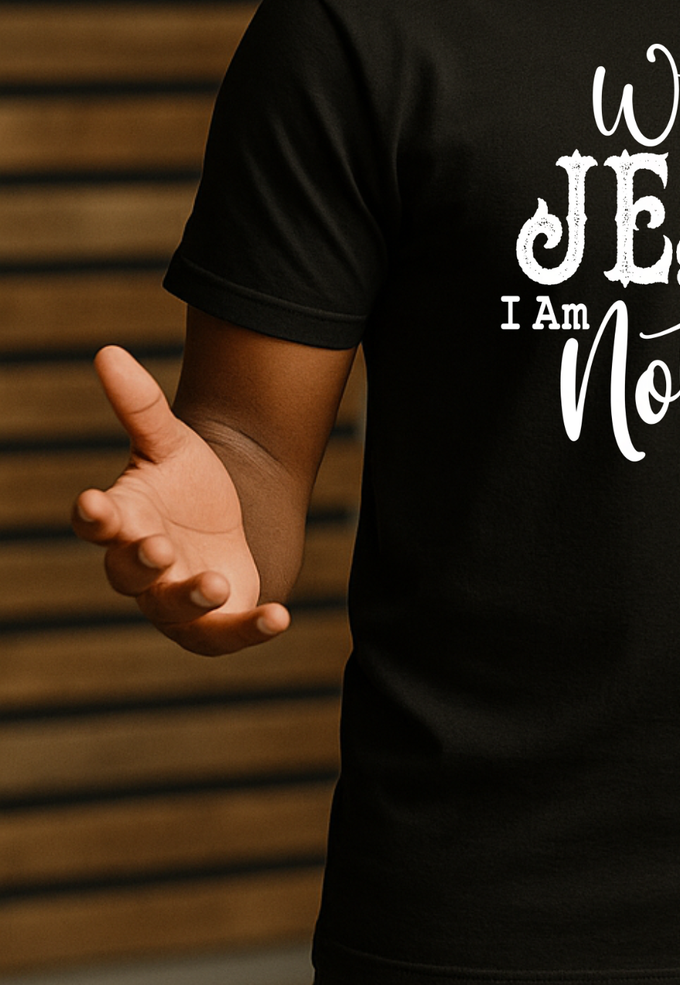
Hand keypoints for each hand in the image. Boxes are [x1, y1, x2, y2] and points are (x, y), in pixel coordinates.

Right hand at [71, 345, 290, 655]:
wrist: (231, 522)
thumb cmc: (187, 484)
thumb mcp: (170, 441)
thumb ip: (140, 404)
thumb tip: (106, 349)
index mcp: (124, 521)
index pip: (97, 524)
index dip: (93, 517)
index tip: (93, 501)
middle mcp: (141, 568)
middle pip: (129, 572)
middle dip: (143, 562)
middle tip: (159, 548)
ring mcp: (175, 601)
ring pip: (174, 608)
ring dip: (192, 597)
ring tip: (216, 583)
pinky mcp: (215, 625)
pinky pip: (228, 634)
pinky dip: (252, 629)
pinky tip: (280, 616)